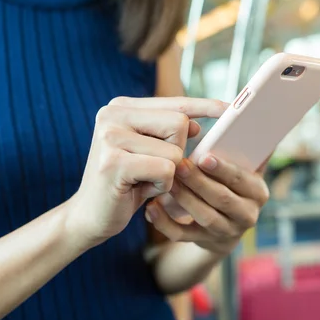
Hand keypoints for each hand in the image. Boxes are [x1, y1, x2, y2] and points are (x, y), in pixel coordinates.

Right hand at [66, 97, 226, 247]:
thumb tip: (198, 125)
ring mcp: (110, 137)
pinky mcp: (114, 162)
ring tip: (143, 179)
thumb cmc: (127, 183)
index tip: (229, 107)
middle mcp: (112, 115)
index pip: (174, 103)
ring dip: (169, 173)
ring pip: (175, 150)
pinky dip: (161, 185)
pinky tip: (140, 189)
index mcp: (121, 107)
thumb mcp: (151, 152)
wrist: (90, 216)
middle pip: (179, 124)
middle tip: (153, 167)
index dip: (203, 106)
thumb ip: (169, 134)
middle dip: (178, 152)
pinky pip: (166, 170)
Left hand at [147, 156, 269, 255]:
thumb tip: (253, 117)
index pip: (242, 179)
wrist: (226, 223)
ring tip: (167, 182)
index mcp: (257, 192)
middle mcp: (247, 214)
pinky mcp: (204, 242)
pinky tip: (151, 208)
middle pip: (222, 198)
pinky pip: (183, 235)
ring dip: (184, 198)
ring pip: (204, 216)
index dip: (223, 169)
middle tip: (179, 165)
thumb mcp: (243, 170)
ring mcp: (226, 231)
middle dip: (199, 181)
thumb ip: (246, 150)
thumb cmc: (230, 184)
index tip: (204, 156)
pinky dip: (165, 223)